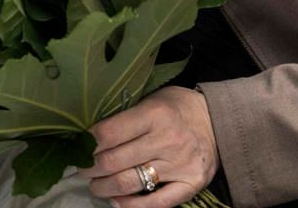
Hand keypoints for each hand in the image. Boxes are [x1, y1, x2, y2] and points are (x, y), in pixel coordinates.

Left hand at [79, 86, 218, 207]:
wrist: (218, 120)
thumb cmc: (176, 107)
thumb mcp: (150, 100)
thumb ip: (125, 117)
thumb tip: (90, 136)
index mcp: (154, 115)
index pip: (108, 133)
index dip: (87, 143)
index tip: (79, 147)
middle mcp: (167, 140)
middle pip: (114, 161)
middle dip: (90, 168)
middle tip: (82, 168)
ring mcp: (180, 165)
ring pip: (130, 183)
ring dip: (104, 187)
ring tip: (95, 185)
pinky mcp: (192, 184)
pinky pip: (157, 203)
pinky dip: (132, 205)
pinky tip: (117, 201)